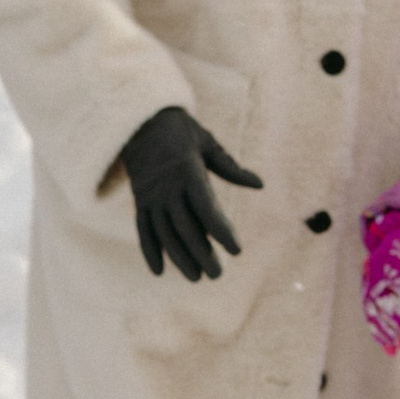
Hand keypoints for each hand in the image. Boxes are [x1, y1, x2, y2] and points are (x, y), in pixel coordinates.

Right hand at [107, 103, 262, 278]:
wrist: (139, 121)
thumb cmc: (181, 131)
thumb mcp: (208, 143)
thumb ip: (231, 168)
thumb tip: (260, 184)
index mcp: (188, 171)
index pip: (206, 208)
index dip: (221, 230)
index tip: (236, 250)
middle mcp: (167, 187)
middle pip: (185, 226)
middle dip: (201, 253)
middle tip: (217, 275)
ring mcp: (151, 196)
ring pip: (164, 232)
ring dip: (178, 257)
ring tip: (195, 278)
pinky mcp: (140, 201)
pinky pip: (143, 229)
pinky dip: (149, 250)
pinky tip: (159, 271)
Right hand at [361, 208, 399, 354]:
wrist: (394, 241)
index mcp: (393, 261)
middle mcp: (376, 276)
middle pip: (388, 305)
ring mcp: (368, 290)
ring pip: (378, 317)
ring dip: (395, 335)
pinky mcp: (366, 300)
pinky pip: (371, 320)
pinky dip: (380, 336)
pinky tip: (392, 350)